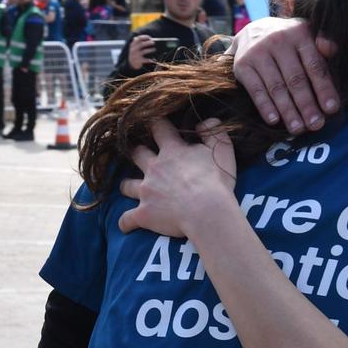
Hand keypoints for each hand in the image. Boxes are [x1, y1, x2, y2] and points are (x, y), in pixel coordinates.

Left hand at [117, 119, 236, 237]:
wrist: (207, 212)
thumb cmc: (217, 182)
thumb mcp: (222, 150)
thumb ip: (213, 131)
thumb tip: (204, 121)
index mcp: (172, 151)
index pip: (158, 127)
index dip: (155, 122)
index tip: (153, 121)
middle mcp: (154, 168)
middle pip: (136, 154)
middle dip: (136, 153)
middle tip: (138, 154)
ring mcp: (146, 191)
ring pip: (126, 185)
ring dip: (127, 186)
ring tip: (129, 188)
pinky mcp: (143, 214)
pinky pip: (126, 219)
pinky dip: (125, 223)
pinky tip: (127, 226)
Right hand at [125, 33, 154, 71]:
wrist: (131, 63)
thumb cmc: (136, 52)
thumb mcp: (135, 47)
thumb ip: (139, 42)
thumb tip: (151, 40)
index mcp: (133, 45)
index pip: (138, 39)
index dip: (144, 37)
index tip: (149, 37)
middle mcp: (133, 49)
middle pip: (141, 44)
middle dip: (148, 43)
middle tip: (153, 42)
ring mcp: (136, 55)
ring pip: (144, 51)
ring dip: (150, 50)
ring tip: (154, 49)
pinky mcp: (138, 61)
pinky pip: (146, 59)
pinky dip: (150, 59)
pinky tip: (153, 59)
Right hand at [231, 17, 339, 134]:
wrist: (253, 31)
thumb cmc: (289, 41)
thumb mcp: (307, 36)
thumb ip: (322, 44)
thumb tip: (332, 49)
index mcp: (299, 33)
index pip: (314, 65)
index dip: (324, 88)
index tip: (332, 109)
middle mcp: (278, 40)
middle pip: (295, 79)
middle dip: (307, 105)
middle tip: (316, 125)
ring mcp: (258, 52)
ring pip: (276, 87)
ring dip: (288, 111)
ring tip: (298, 129)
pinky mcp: (242, 65)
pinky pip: (256, 90)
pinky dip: (265, 107)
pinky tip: (274, 121)